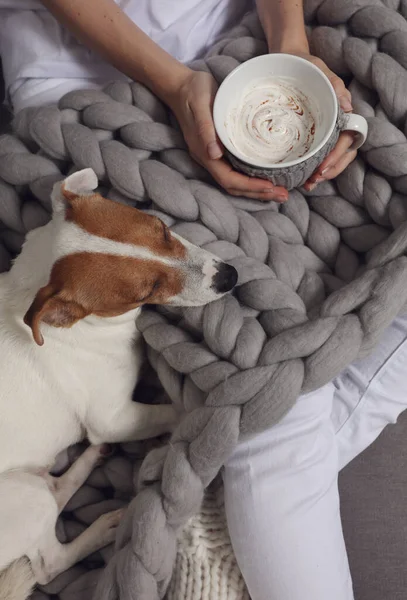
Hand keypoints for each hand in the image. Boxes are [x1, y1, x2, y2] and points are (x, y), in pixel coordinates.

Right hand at [167, 70, 288, 201]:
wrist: (181, 86)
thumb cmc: (193, 92)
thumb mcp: (200, 105)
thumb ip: (206, 130)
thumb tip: (214, 154)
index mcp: (205, 153)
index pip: (229, 180)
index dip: (250, 186)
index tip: (271, 186)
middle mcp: (209, 159)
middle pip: (235, 187)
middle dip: (259, 193)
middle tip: (284, 195)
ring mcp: (213, 157)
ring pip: (236, 182)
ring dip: (257, 189)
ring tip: (278, 191)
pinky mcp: (218, 150)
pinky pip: (236, 171)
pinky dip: (252, 178)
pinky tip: (266, 176)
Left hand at [292, 54, 355, 190]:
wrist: (289, 61)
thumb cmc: (306, 64)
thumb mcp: (320, 70)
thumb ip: (334, 85)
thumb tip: (348, 106)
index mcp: (343, 112)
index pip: (348, 140)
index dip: (337, 156)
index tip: (323, 168)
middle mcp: (337, 123)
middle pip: (344, 154)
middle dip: (331, 170)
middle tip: (314, 180)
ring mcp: (326, 130)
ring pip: (333, 158)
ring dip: (323, 174)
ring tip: (309, 184)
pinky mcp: (312, 134)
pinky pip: (318, 155)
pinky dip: (313, 168)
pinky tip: (303, 177)